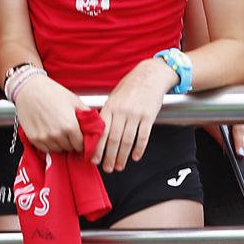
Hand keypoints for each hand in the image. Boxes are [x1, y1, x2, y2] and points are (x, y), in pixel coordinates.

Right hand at [11, 70, 89, 152]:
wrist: (29, 88)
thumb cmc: (52, 92)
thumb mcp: (74, 100)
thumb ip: (87, 114)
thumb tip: (98, 125)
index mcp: (70, 126)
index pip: (81, 145)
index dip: (82, 142)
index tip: (80, 138)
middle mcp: (58, 135)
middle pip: (70, 149)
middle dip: (72, 143)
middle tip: (69, 133)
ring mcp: (45, 138)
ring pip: (58, 150)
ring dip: (61, 144)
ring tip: (59, 132)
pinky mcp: (34, 139)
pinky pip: (46, 149)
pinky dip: (49, 144)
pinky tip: (49, 133)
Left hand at [94, 57, 173, 172]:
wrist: (150, 76)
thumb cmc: (129, 87)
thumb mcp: (113, 97)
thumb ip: (106, 114)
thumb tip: (97, 132)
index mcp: (110, 107)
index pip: (101, 132)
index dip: (97, 147)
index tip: (93, 159)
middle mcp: (121, 111)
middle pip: (114, 139)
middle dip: (109, 156)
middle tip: (107, 168)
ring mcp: (135, 114)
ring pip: (127, 140)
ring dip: (123, 156)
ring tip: (119, 167)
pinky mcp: (149, 116)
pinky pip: (143, 136)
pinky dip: (139, 149)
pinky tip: (135, 157)